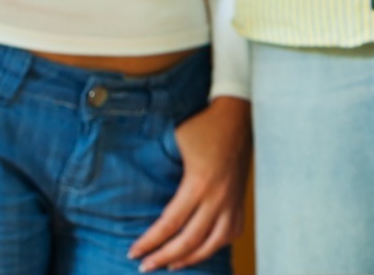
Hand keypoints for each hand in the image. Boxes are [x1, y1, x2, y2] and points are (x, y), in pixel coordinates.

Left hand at [131, 96, 251, 271]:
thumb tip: (136, 180)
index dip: (149, 242)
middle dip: (164, 257)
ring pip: (213, 244)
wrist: (237, 114)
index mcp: (199, 183)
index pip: (170, 224)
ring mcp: (232, 201)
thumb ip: (161, 165)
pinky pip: (232, 233)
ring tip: (172, 265)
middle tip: (145, 266)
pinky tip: (202, 249)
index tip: (133, 253)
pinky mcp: (240, 199)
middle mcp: (218, 197)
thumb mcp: (175, 140)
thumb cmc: (203, 126)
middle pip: (189, 241)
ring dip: (191, 258)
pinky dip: (216, 245)